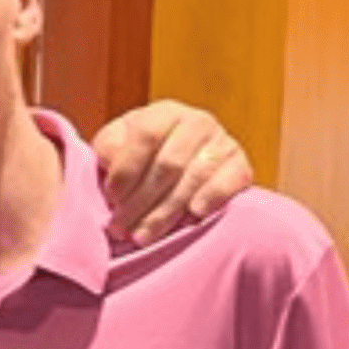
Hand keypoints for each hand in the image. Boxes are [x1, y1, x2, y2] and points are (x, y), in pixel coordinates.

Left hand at [91, 99, 252, 244]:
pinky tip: (192, 216)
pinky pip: (228, 183)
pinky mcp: (240, 165)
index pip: (146, 135)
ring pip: (194, 179)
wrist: (178, 166)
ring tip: (142, 236)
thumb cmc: (138, 156)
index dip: (127, 169)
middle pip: (169, 164)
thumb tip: (109, 161)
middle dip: (140, 201)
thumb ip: (108, 148)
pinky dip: (210, 199)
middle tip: (121, 229)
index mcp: (164, 112)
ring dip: (165, 213)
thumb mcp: (116, 145)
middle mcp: (197, 121)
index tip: (111, 198)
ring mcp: (222, 142)